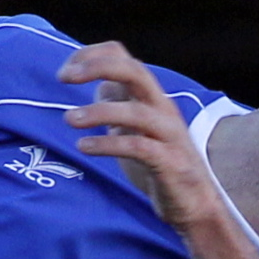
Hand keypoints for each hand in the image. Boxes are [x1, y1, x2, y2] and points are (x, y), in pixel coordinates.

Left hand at [60, 41, 223, 236]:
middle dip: (97, 67)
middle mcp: (162, 108)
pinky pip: (138, 147)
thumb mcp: (135, 126)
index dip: (90, 55)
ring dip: (98, 112)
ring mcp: (168, 134)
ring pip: (136, 111)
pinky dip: (108, 144)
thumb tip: (95, 82)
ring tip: (69, 119)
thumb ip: (118, 103)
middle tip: (64, 78)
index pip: (122, 56)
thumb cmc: (160, 162)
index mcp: (150, 96)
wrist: (195, 203)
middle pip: (134, 71)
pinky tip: (84, 147)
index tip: (65, 72)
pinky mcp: (170, 162)